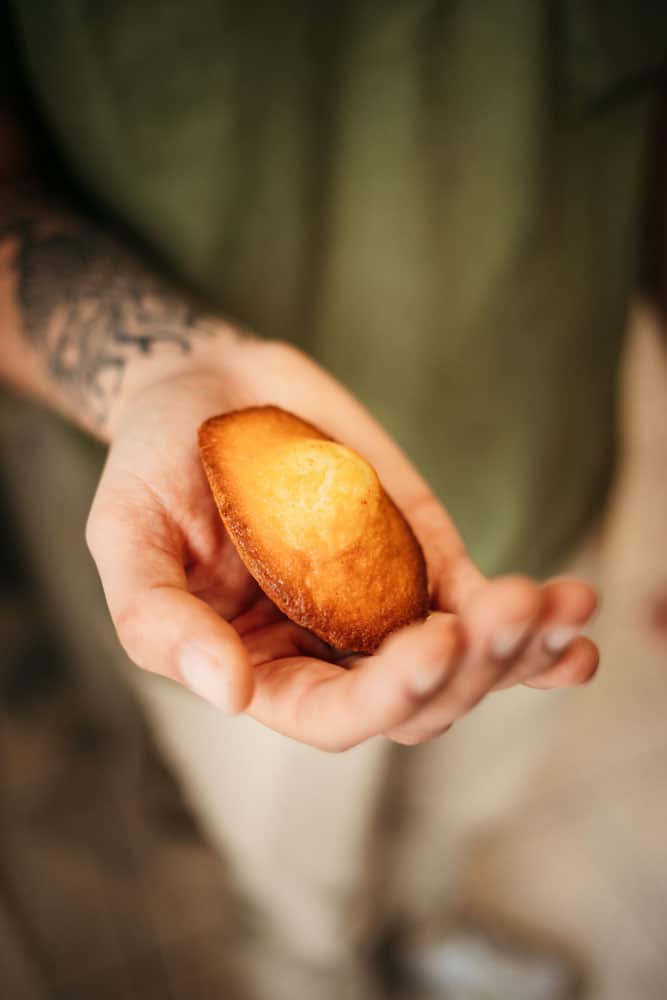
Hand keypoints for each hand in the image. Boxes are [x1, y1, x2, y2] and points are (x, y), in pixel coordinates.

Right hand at [86, 331, 598, 750]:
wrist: (208, 390)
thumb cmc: (152, 468)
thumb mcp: (126, 538)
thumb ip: (160, 620)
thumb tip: (227, 694)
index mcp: (260, 667)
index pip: (331, 717)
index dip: (387, 698)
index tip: (434, 645)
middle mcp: (329, 650)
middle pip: (419, 702)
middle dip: (472, 669)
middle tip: (508, 612)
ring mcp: (383, 606)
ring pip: (466, 665)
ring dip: (521, 649)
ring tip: (563, 607)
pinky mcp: (422, 558)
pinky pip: (481, 604)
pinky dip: (533, 620)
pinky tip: (573, 610)